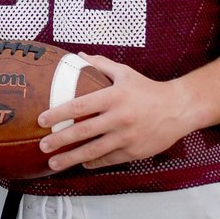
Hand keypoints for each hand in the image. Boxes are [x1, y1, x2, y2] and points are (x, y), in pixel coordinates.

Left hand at [37, 53, 191, 171]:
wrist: (178, 109)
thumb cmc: (148, 90)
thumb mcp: (124, 73)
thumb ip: (100, 64)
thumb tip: (79, 55)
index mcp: (113, 97)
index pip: (79, 105)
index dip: (58, 113)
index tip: (41, 119)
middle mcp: (118, 118)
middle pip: (83, 131)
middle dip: (60, 140)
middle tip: (42, 145)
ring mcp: (126, 137)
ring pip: (93, 151)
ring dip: (71, 158)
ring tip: (53, 163)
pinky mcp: (134, 152)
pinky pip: (108, 159)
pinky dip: (93, 162)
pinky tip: (81, 163)